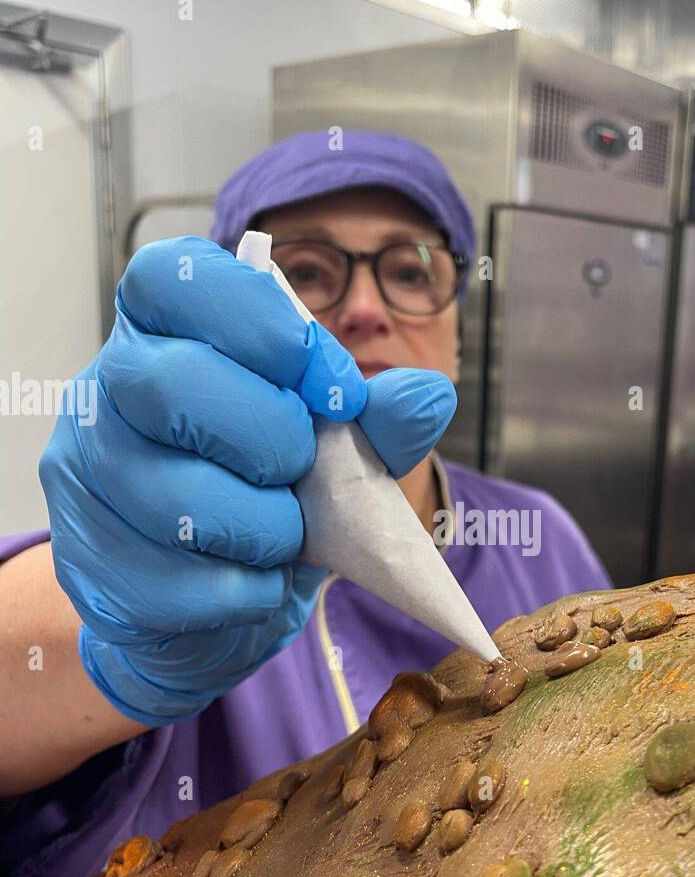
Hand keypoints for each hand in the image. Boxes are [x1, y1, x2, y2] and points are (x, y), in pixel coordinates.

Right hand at [40, 236, 455, 725]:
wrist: (212, 598)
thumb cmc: (269, 492)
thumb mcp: (337, 448)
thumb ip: (380, 420)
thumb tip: (426, 398)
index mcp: (162, 332)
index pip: (172, 278)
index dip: (257, 319)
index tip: (332, 384)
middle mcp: (105, 392)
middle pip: (166, 383)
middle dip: (267, 434)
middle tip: (302, 467)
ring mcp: (85, 480)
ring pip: (174, 496)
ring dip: (264, 526)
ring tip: (286, 534)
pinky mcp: (91, 565)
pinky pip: (175, 581)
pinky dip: (244, 590)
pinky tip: (258, 580)